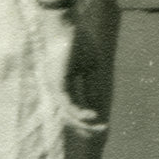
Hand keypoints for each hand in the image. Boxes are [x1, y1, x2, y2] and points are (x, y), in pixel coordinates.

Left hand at [37, 7, 106, 137]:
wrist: (67, 26)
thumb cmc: (78, 42)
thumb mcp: (91, 68)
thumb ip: (93, 86)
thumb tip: (97, 106)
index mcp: (66, 84)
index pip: (74, 108)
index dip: (87, 118)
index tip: (102, 125)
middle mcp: (59, 89)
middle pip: (70, 116)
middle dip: (85, 127)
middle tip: (101, 132)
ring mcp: (57, 88)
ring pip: (68, 114)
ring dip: (83, 124)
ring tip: (99, 127)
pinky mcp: (58, 84)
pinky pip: (68, 105)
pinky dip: (80, 113)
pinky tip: (92, 116)